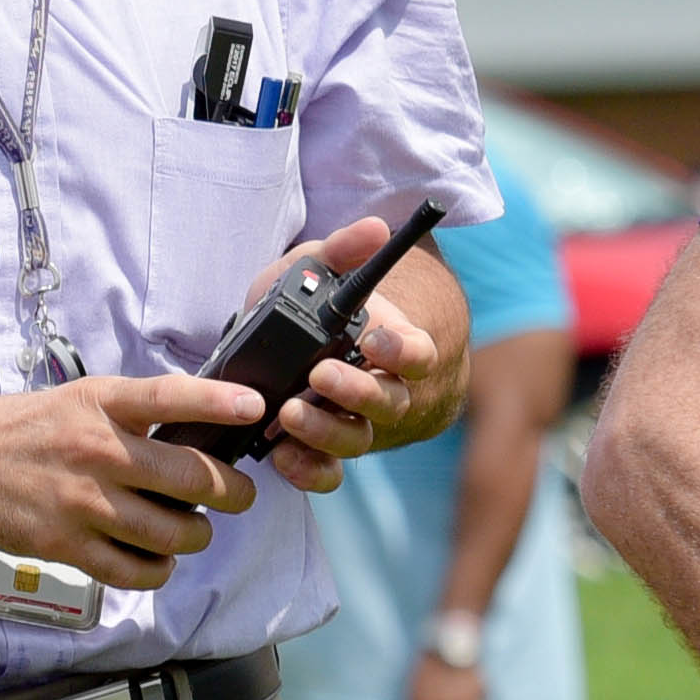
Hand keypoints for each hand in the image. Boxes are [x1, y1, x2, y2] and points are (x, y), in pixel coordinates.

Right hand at [0, 372, 278, 586]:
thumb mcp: (77, 400)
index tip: (254, 407)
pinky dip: (159, 569)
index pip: (168, 398)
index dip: (216, 402)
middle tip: (237, 495)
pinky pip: (135, 572)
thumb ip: (132, 413)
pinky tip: (158, 557)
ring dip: (196, 535)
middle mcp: (95, 451)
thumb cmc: (23, 431)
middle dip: (230, 492)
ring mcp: (81, 503)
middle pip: (189, 479)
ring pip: (172, 533)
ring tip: (194, 528)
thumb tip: (199, 431)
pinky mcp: (66, 546)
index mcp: (99, 405)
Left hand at [258, 218, 468, 485]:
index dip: (401, 352)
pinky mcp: (323, 454)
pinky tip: (281, 456)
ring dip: (324, 430)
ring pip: (356, 440)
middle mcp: (383, 394)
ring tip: (289, 413)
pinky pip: (325, 472)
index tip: (373, 339)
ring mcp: (355, 428)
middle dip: (355, 391)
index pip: (418, 356)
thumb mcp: (320, 271)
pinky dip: (307, 469)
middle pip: (387, 403)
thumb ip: (344, 251)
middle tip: (320, 375)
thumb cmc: (317, 309)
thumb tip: (375, 227)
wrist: (292, 352)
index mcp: (394, 350)